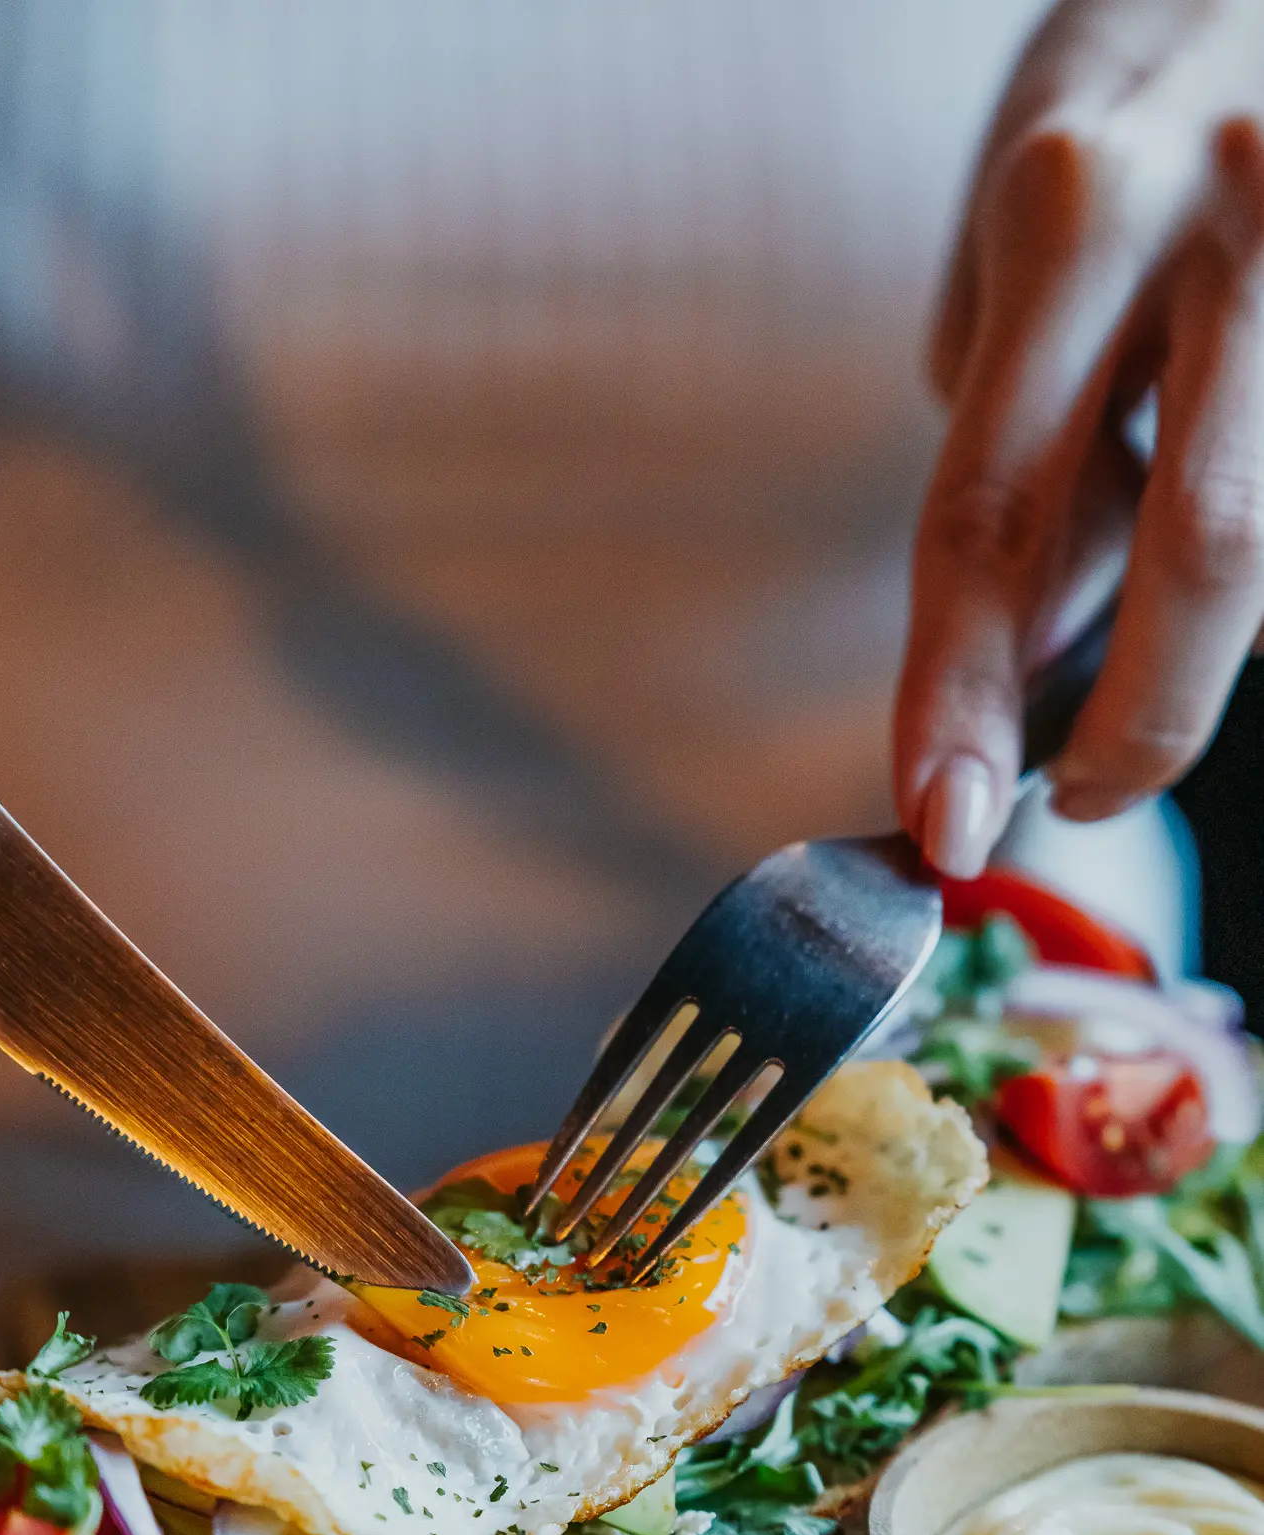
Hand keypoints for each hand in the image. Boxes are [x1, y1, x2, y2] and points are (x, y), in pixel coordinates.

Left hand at [894, 0, 1263, 875]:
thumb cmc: (1155, 72)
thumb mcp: (1037, 199)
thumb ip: (1021, 405)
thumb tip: (1031, 626)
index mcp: (1078, 205)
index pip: (994, 507)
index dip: (963, 689)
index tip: (944, 816)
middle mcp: (1234, 219)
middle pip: (1200, 549)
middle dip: (1138, 722)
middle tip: (1078, 795)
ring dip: (1215, 610)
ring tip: (1168, 547)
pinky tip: (1233, 454)